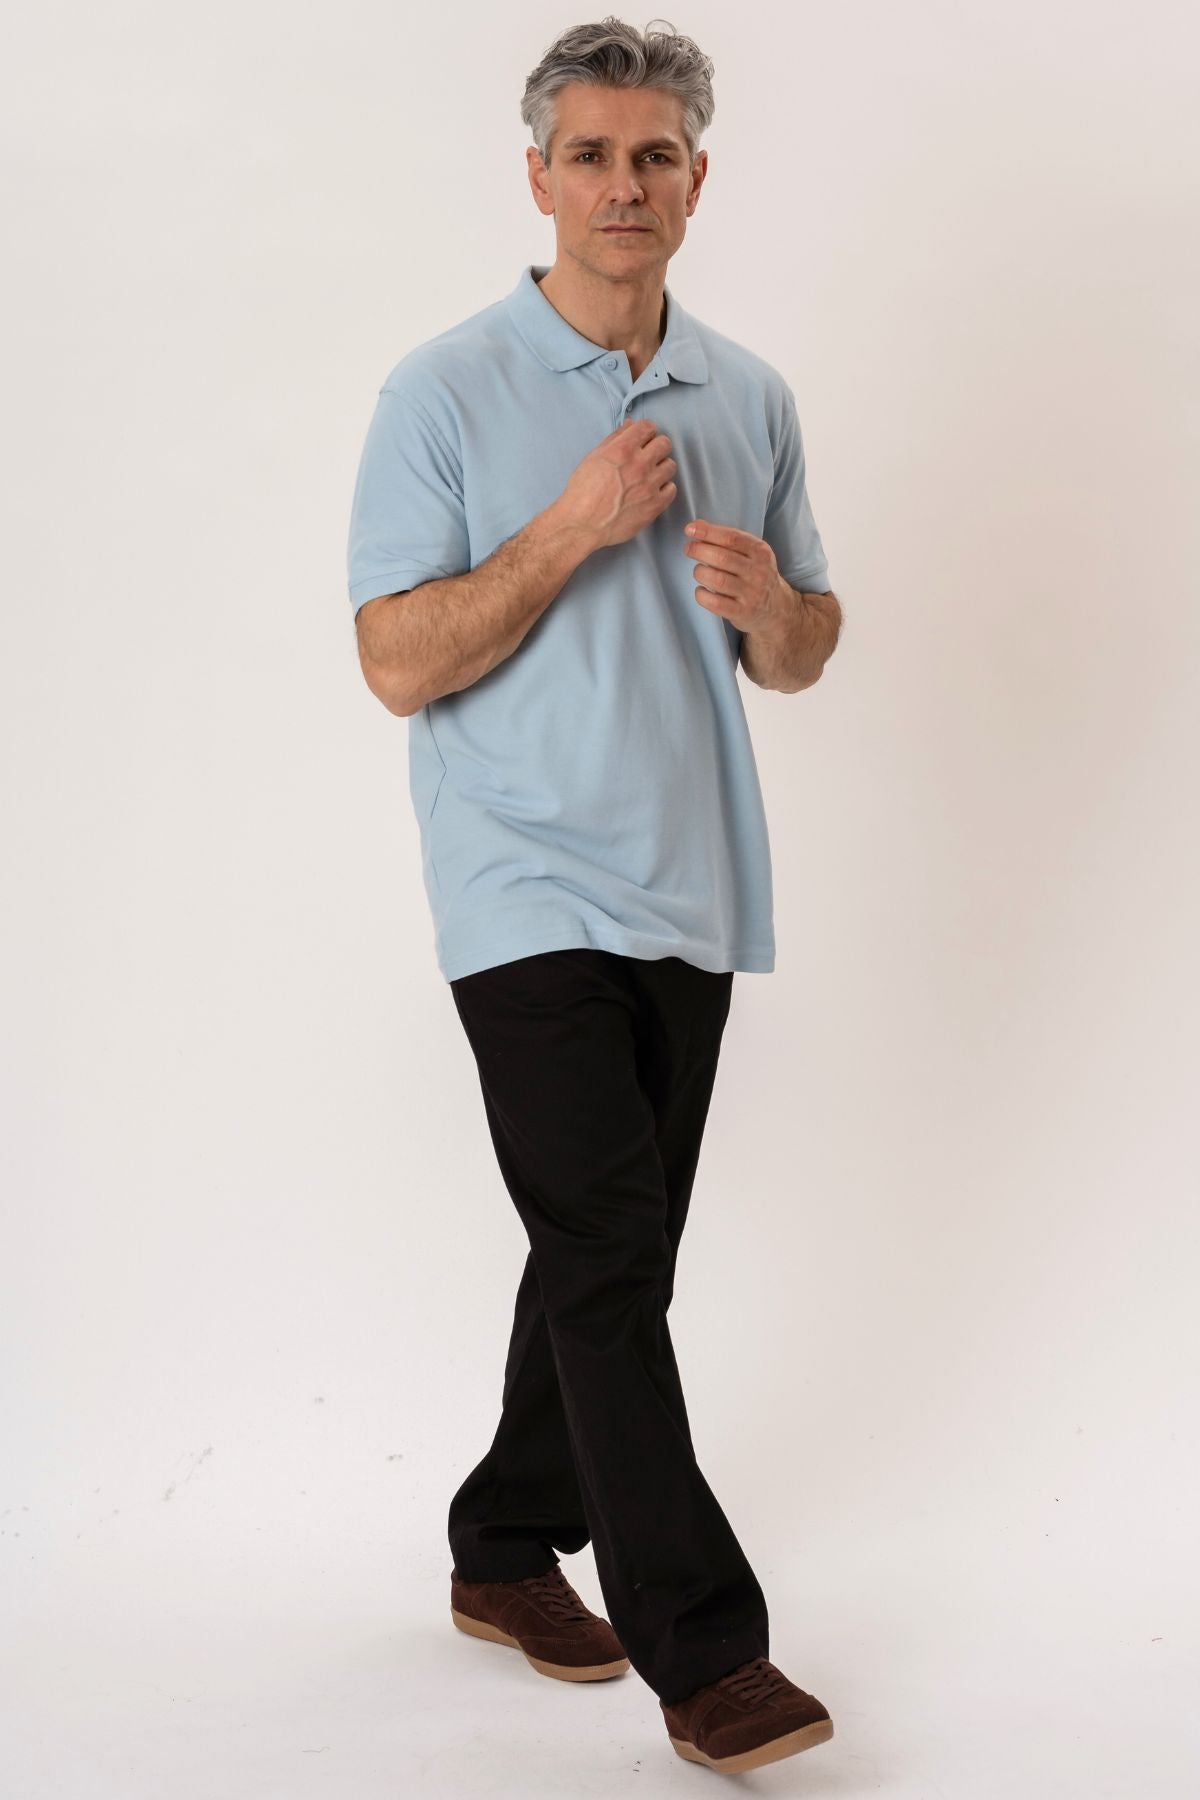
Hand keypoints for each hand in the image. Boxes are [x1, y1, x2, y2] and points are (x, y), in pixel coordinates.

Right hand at [557, 419, 677, 550]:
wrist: (582, 524)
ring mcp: (649, 485)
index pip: (648, 427)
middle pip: (664, 444)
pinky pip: (672, 489)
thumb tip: (630, 426)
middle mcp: (639, 465)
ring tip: (649, 475)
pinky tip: (652, 491)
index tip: (644, 438)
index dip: (646, 431)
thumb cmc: (583, 492)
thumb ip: (614, 439)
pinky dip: (664, 488)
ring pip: (670, 466)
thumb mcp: (593, 458)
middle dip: (656, 447)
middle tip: (648, 456)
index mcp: (623, 449)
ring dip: (661, 467)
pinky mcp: (655, 505)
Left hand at [683, 519, 784, 630]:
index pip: (732, 538)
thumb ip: (726, 539)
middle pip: (722, 558)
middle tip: (689, 549)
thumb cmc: (756, 575)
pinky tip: (701, 590)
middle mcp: (758, 572)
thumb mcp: (751, 553)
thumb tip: (698, 525)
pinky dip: (701, 595)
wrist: (776, 608)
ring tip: (698, 571)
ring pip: (717, 580)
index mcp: (761, 552)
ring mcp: (751, 594)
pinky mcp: (742, 612)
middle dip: (699, 550)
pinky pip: (714, 603)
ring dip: (700, 572)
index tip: (690, 529)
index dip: (708, 532)